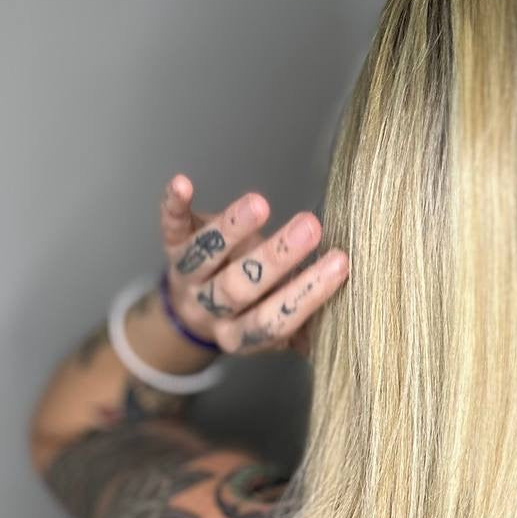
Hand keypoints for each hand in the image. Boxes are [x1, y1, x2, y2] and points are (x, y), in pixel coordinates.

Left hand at [160, 174, 347, 356]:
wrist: (190, 310)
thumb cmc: (251, 309)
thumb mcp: (276, 327)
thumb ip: (306, 327)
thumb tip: (345, 324)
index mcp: (240, 335)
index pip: (274, 320)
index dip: (306, 294)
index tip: (341, 264)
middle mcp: (210, 310)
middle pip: (239, 288)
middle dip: (275, 258)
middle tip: (311, 226)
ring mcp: (187, 277)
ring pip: (205, 256)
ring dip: (231, 229)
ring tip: (260, 203)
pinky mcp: (171, 244)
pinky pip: (170, 225)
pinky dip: (175, 204)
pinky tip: (183, 183)